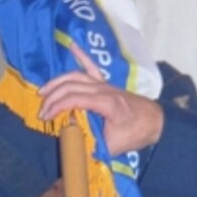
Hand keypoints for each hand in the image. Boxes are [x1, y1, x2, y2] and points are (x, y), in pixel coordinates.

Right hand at [39, 44, 164, 157]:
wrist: (156, 121)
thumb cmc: (137, 132)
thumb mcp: (114, 145)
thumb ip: (93, 146)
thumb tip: (74, 149)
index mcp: (106, 102)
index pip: (74, 99)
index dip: (57, 107)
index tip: (46, 117)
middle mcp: (103, 89)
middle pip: (71, 86)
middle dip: (52, 97)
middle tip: (41, 111)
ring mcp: (104, 84)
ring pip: (76, 76)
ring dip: (57, 82)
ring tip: (42, 92)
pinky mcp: (106, 84)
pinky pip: (90, 67)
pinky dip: (81, 55)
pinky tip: (72, 46)